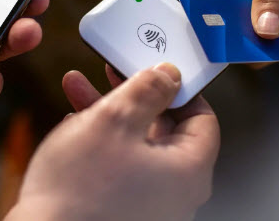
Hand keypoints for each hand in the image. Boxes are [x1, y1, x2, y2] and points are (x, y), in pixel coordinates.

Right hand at [7, 64, 219, 220]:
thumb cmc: (79, 191)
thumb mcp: (114, 120)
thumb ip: (147, 90)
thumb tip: (169, 74)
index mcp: (188, 170)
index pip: (202, 117)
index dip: (179, 88)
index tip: (156, 72)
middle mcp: (175, 191)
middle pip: (164, 128)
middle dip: (132, 96)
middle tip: (113, 75)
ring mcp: (149, 203)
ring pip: (136, 143)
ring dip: (109, 112)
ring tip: (78, 89)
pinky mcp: (123, 208)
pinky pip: (121, 164)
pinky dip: (102, 140)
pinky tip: (76, 122)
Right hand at [186, 0, 278, 39]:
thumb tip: (267, 31)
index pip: (217, 16)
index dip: (242, 32)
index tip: (273, 38)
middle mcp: (208, 1)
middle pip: (231, 34)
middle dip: (268, 40)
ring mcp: (226, 16)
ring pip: (250, 43)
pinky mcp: (244, 26)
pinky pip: (264, 42)